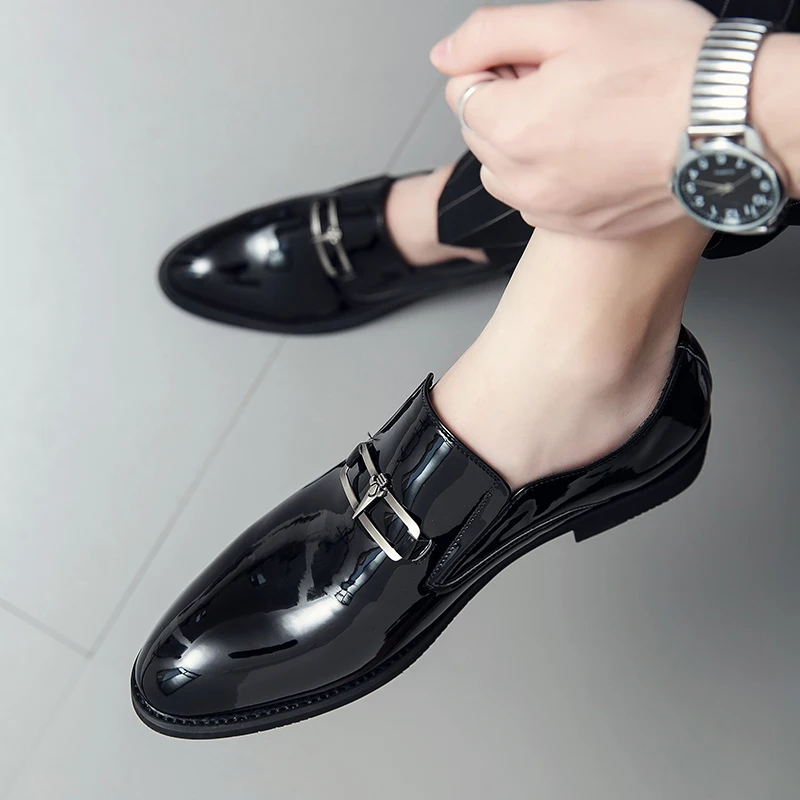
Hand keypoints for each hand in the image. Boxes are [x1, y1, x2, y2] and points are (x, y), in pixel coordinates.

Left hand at [431, 0, 715, 237]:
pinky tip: (592, 149)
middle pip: (481, 131)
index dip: (496, 66)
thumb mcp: (573, 20)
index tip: (536, 61)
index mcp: (511, 126)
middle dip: (508, 103)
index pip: (461, 91)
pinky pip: (536, 198)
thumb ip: (493, 34)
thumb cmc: (666, 69)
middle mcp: (522, 180)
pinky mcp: (575, 225)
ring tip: (582, 117)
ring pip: (505, 169)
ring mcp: (548, 208)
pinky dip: (550, 174)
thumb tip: (445, 54)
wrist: (728, 122)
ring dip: (525, 142)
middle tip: (567, 83)